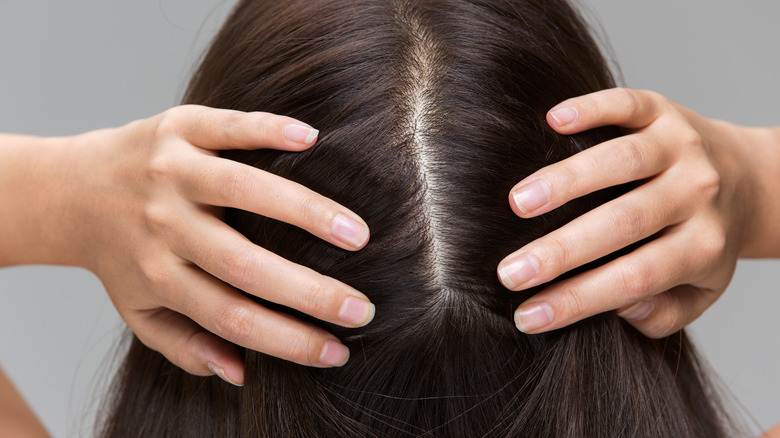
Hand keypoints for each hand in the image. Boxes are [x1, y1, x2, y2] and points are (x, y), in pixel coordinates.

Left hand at [53, 106, 374, 384]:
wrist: (70, 189)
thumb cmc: (120, 256)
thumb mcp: (140, 312)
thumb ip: (186, 346)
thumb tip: (240, 373)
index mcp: (159, 276)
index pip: (232, 318)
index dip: (287, 340)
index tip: (337, 352)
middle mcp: (164, 227)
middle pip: (244, 265)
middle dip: (310, 292)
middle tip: (362, 307)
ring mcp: (170, 173)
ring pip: (243, 192)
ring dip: (306, 213)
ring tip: (358, 234)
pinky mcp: (177, 129)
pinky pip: (227, 128)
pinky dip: (269, 131)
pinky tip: (312, 139)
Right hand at [497, 88, 773, 337]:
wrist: (747, 177)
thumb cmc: (704, 240)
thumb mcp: (700, 290)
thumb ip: (663, 314)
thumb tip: (621, 307)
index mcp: (703, 245)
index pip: (635, 279)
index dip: (578, 300)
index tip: (527, 316)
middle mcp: (696, 193)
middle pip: (625, 223)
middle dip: (562, 250)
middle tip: (509, 272)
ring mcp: (680, 146)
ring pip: (623, 161)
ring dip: (567, 181)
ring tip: (517, 204)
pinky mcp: (662, 110)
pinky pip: (628, 105)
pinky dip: (591, 108)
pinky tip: (551, 120)